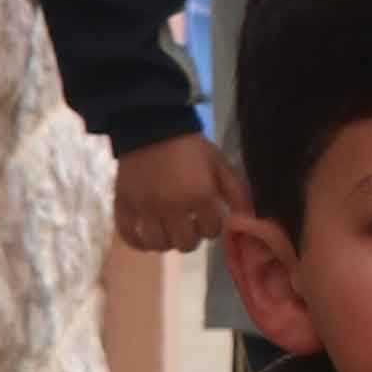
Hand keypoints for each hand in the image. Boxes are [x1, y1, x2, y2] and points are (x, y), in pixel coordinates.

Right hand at [115, 133, 233, 254]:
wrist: (153, 126)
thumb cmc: (191, 146)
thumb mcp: (220, 164)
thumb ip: (236, 192)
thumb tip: (247, 218)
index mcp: (199, 196)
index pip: (211, 230)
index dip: (213, 226)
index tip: (208, 217)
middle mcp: (172, 207)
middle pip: (185, 243)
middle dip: (192, 237)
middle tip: (189, 225)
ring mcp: (145, 209)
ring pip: (158, 244)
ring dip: (167, 241)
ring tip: (169, 231)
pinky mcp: (124, 206)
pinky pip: (129, 236)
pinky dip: (138, 242)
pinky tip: (146, 238)